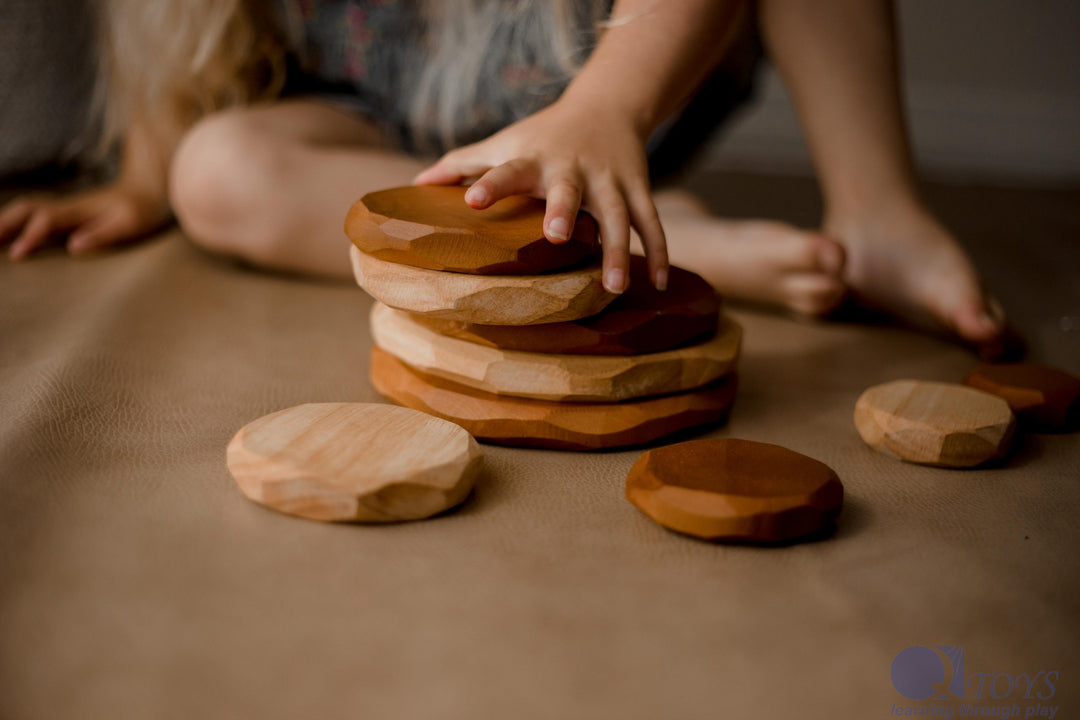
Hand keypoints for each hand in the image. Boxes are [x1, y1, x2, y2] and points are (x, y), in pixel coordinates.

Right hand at [0, 184, 170, 260]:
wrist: (149, 190)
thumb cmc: (141, 211)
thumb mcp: (129, 225)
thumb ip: (102, 234)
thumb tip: (73, 247)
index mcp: (80, 210)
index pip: (47, 220)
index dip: (31, 235)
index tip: (16, 254)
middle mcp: (67, 206)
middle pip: (26, 208)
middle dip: (3, 223)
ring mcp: (64, 207)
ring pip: (26, 208)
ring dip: (4, 220)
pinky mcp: (65, 212)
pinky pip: (33, 213)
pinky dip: (14, 220)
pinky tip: (4, 232)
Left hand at [414, 99, 668, 292]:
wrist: (607, 105)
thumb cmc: (542, 134)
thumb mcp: (503, 143)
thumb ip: (462, 163)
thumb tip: (415, 184)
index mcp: (533, 160)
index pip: (507, 170)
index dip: (491, 184)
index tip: (472, 199)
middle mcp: (573, 169)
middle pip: (570, 191)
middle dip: (565, 211)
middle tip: (557, 236)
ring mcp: (610, 180)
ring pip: (619, 216)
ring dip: (618, 250)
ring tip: (615, 286)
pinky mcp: (639, 188)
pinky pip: (652, 223)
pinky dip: (659, 252)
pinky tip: (658, 284)